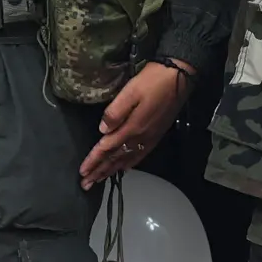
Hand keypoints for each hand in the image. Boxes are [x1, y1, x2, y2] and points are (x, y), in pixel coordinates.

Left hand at [79, 59, 193, 190]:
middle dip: (100, 171)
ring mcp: (149, 137)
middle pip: (115, 158)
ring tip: (100, 179)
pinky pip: (140, 155)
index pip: (107, 148)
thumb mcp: (131, 91)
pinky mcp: (156, 134)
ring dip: (112, 170)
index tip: (82, 173)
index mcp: (131, 127)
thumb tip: (102, 130)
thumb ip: (115, 111)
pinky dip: (129, 164)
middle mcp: (140, 137)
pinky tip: (125, 167)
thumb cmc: (153, 80)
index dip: (94, 160)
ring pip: (126, 159)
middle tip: (86, 184)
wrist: (179, 77)